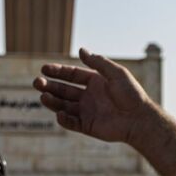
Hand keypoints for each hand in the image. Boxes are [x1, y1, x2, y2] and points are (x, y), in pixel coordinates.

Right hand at [33, 48, 156, 144]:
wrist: (139, 118)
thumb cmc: (131, 94)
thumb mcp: (115, 73)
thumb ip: (98, 63)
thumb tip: (81, 50)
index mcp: (94, 82)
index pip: (71, 75)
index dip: (58, 72)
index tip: (44, 69)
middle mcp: (88, 96)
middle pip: (63, 90)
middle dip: (50, 86)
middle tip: (36, 82)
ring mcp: (87, 111)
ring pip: (64, 106)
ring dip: (52, 101)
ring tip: (43, 96)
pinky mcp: (88, 126)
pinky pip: (71, 122)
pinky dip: (64, 119)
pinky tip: (60, 113)